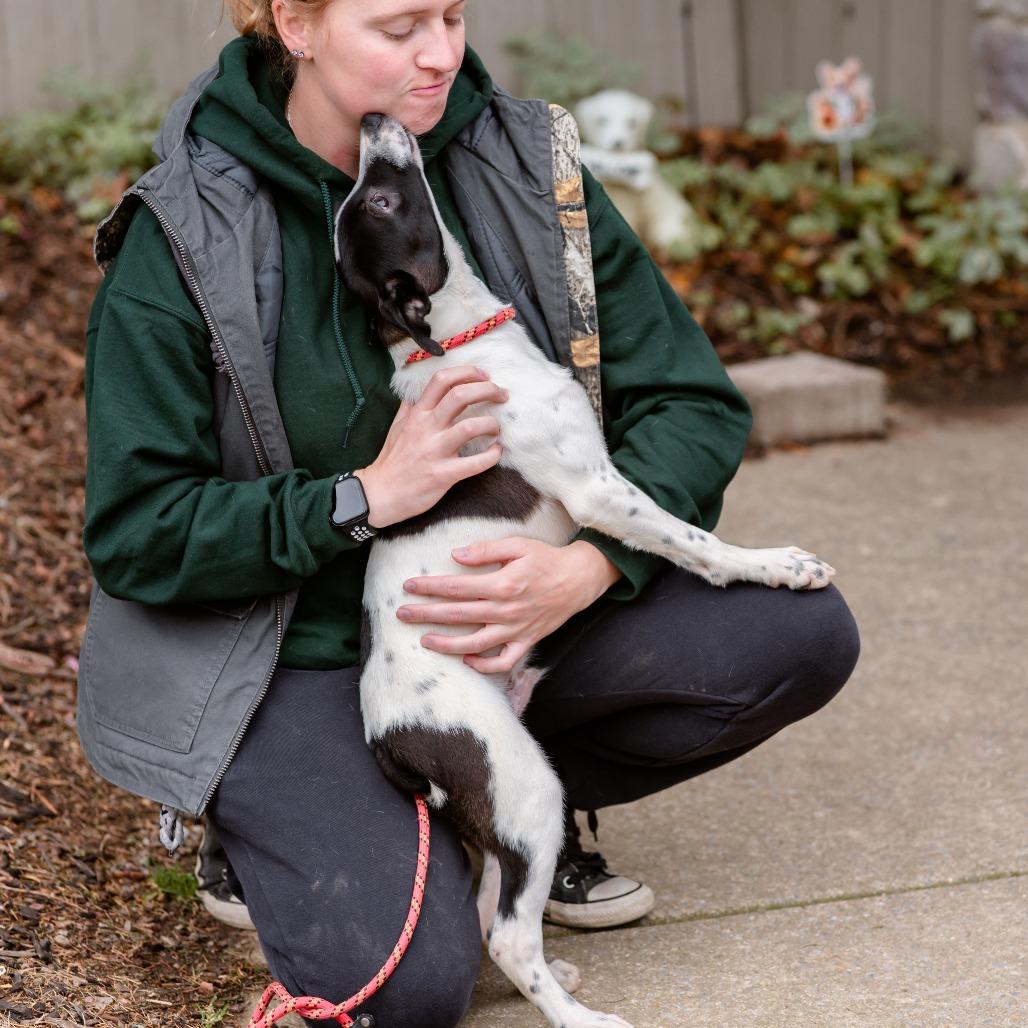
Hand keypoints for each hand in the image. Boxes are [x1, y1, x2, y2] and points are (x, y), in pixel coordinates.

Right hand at [354, 366, 507, 527]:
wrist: (380, 494)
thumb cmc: (391, 461)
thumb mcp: (396, 428)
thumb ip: (409, 409)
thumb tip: (416, 393)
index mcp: (417, 414)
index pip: (442, 380)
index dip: (467, 372)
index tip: (483, 376)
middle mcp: (426, 428)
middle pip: (460, 395)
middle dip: (487, 390)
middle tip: (501, 395)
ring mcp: (435, 451)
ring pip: (470, 427)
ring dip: (491, 423)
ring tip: (497, 427)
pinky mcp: (443, 474)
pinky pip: (475, 463)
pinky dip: (492, 455)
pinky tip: (496, 451)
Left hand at [396, 538, 621, 673]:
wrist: (579, 579)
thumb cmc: (546, 559)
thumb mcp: (517, 545)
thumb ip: (485, 550)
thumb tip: (456, 555)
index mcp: (502, 584)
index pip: (456, 588)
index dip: (430, 588)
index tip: (408, 586)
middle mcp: (506, 611)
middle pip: (457, 616)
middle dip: (426, 615)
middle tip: (402, 614)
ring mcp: (516, 630)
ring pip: (474, 644)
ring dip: (446, 644)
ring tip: (424, 640)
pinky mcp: (526, 642)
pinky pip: (503, 662)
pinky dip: (483, 665)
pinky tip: (466, 660)